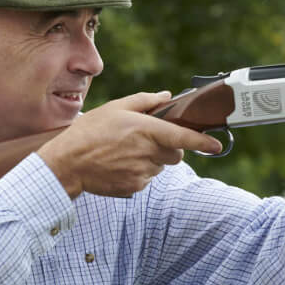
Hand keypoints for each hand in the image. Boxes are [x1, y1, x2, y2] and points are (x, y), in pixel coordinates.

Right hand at [38, 91, 222, 198]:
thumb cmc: (89, 132)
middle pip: (175, 153)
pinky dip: (139, 172)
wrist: (67, 163)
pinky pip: (147, 179)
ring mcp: (142, 173)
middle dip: (168, 147)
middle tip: (145, 140)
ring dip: (152, 160)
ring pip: (161, 167)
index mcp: (146, 130)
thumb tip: (167, 96)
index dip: (203, 142)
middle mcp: (148, 153)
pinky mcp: (135, 187)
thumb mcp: (115, 108)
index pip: (183, 137)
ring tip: (126, 152)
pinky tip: (120, 164)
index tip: (217, 145)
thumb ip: (144, 101)